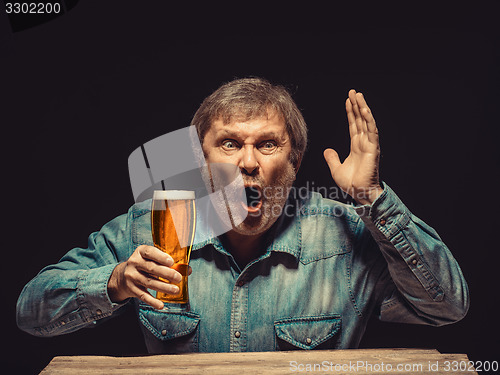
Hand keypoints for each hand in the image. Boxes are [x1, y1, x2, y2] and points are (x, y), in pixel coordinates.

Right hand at [108, 245, 186, 308]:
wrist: (122, 276)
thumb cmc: (144, 265)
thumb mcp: (152, 258)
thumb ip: (168, 263)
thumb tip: (188, 270)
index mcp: (140, 252)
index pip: (149, 252)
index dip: (161, 257)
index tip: (171, 262)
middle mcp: (134, 263)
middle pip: (151, 268)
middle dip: (166, 273)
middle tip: (178, 278)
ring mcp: (131, 276)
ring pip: (149, 283)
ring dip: (163, 287)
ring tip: (175, 290)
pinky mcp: (131, 289)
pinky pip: (143, 296)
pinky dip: (152, 301)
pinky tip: (161, 305)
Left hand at [324, 89, 382, 204]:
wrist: (360, 193)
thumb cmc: (351, 183)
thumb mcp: (336, 169)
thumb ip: (332, 158)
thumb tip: (327, 150)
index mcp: (356, 146)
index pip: (353, 125)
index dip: (351, 112)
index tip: (348, 100)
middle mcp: (364, 143)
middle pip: (360, 120)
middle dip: (356, 105)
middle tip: (353, 92)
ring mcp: (370, 145)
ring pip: (366, 122)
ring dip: (363, 108)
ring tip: (358, 95)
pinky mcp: (373, 149)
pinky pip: (371, 131)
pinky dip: (368, 120)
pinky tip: (364, 110)